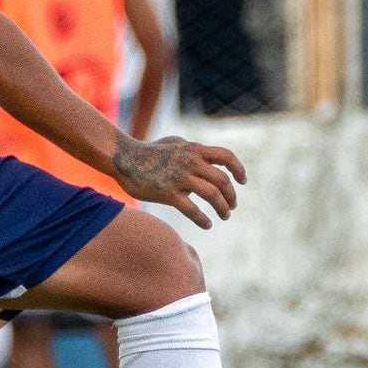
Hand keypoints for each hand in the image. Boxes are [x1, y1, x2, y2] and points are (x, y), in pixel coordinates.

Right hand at [111, 134, 246, 229]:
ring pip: (212, 195)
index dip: (239, 170)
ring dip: (222, 208)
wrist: (124, 158)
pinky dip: (203, 219)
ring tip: (225, 216)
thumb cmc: (148, 151)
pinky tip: (207, 225)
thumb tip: (204, 156)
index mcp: (194, 149)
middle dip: (231, 196)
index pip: (226, 157)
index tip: (243, 182)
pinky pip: (192, 209)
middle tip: (232, 206)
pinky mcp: (168, 192)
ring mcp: (179, 177)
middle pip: (222, 181)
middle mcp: (190, 162)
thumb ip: (191, 149)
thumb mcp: (173, 142)